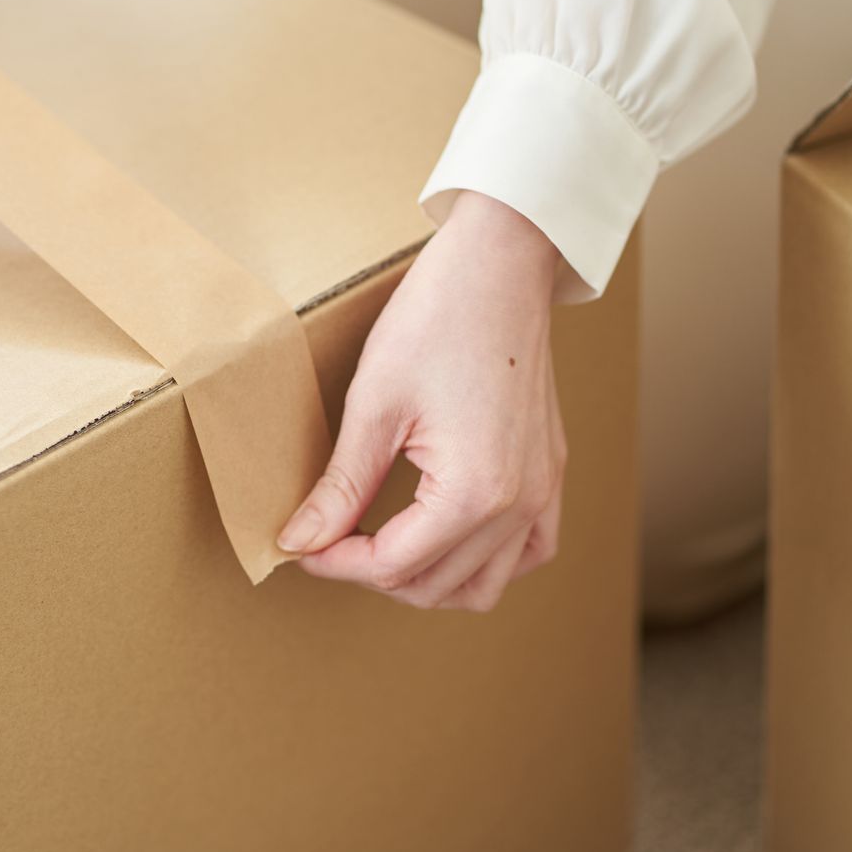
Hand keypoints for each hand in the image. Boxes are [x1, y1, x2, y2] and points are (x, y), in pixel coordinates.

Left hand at [278, 191, 566, 611]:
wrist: (498, 265)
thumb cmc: (436, 319)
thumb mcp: (372, 405)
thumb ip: (341, 486)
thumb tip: (301, 540)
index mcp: (474, 491)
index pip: (394, 566)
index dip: (336, 562)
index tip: (302, 544)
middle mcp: (520, 504)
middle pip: (436, 586)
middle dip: (374, 573)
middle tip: (329, 538)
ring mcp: (543, 489)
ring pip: (487, 585)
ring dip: (429, 579)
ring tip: (380, 544)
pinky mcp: (550, 471)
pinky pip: (530, 550)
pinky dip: (486, 561)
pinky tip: (446, 536)